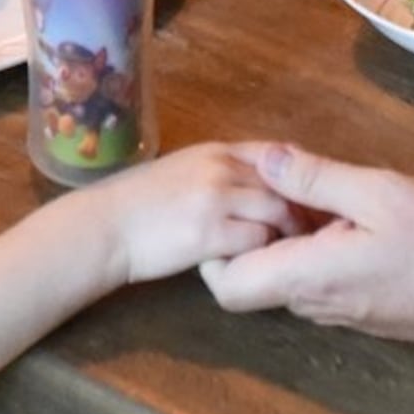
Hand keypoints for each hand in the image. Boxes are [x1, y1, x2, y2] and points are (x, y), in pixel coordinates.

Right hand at [76, 143, 305, 285]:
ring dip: (286, 233)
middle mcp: (220, 168)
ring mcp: (215, 200)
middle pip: (283, 184)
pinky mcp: (209, 234)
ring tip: (286, 250)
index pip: (275, 153)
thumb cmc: (139, 203)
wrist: (104, 227)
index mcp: (215, 150)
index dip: (298, 176)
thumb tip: (256, 182)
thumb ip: (219, 171)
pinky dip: (264, 252)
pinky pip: (257, 241)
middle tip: (310, 232)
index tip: (309, 198)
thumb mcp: (182, 170)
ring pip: (277, 211)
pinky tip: (258, 263)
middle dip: (301, 208)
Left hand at [197, 144, 413, 356]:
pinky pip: (318, 280)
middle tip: (286, 184)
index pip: (224, 284)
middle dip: (256, 229)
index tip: (246, 200)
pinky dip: (318, 248)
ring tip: (323, 193)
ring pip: (287, 276)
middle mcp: (314, 304)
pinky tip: (352, 215)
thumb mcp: (379, 193)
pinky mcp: (362, 310)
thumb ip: (316, 179)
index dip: (217, 244)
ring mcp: (339, 312)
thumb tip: (266, 160)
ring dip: (291, 237)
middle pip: (252, 277)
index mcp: (307, 277)